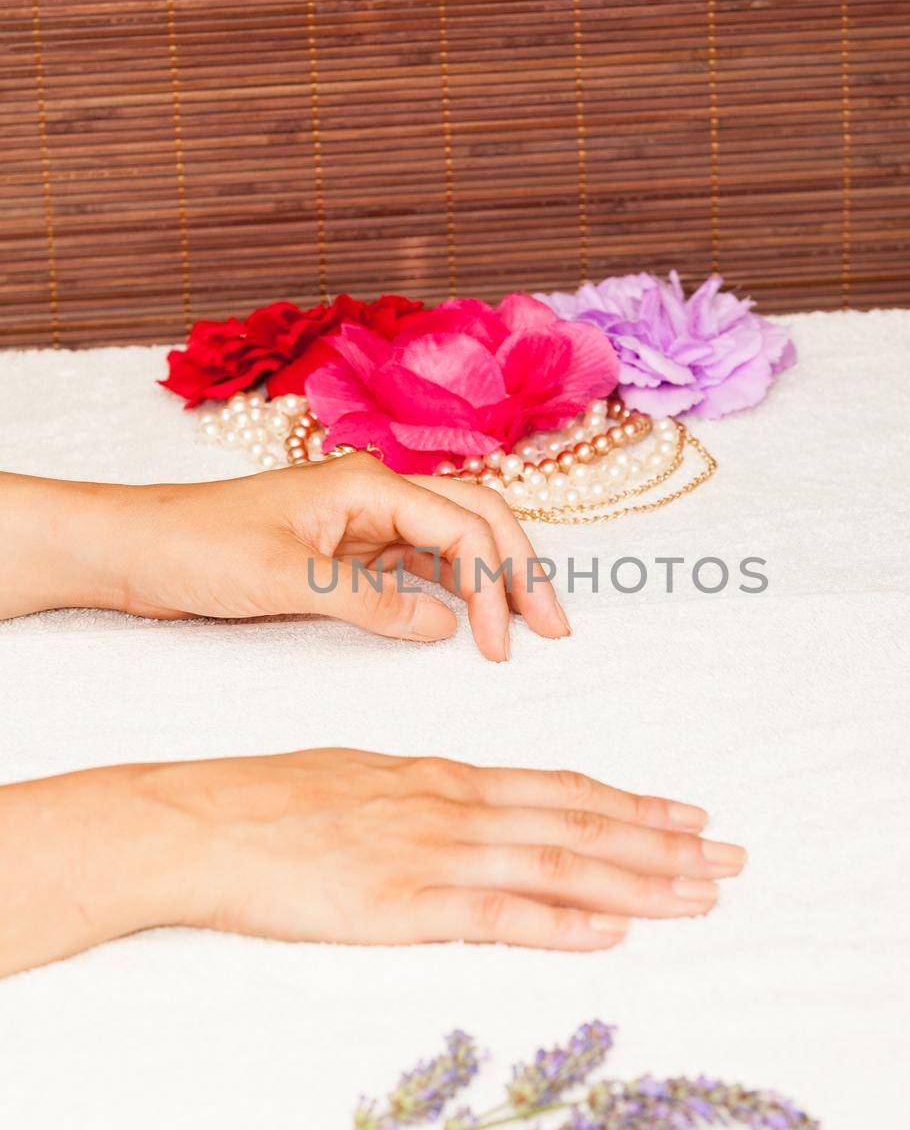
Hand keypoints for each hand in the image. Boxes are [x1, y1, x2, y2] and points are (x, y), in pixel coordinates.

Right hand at [0, 751, 745, 973]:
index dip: (632, 804)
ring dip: (638, 881)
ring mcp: (434, 853)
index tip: (688, 814)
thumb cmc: (271, 800)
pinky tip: (611, 934)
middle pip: (581, 824)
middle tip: (735, 857)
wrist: (203, 820)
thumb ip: (427, 798)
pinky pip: (498, 914)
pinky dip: (561, 923)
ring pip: (559, 865)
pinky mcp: (404, 903)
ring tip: (703, 893)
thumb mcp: (363, 779)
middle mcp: (456, 807)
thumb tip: (475, 809)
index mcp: (446, 778)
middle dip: (665, 844)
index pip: (562, 790)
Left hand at [1, 458, 569, 659]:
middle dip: (521, 570)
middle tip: (554, 627)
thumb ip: (371, 603)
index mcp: (369, 483)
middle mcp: (375, 492)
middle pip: (477, 520)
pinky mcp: (346, 547)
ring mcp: (363, 518)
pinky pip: (417, 563)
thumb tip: (446, 627)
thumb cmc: (197, 548)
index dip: (493, 586)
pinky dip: (450, 589)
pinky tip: (465, 621)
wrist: (136, 547)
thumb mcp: (287, 581)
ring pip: (453, 541)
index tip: (496, 646)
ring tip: (525, 626)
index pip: (462, 528)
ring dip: (492, 579)